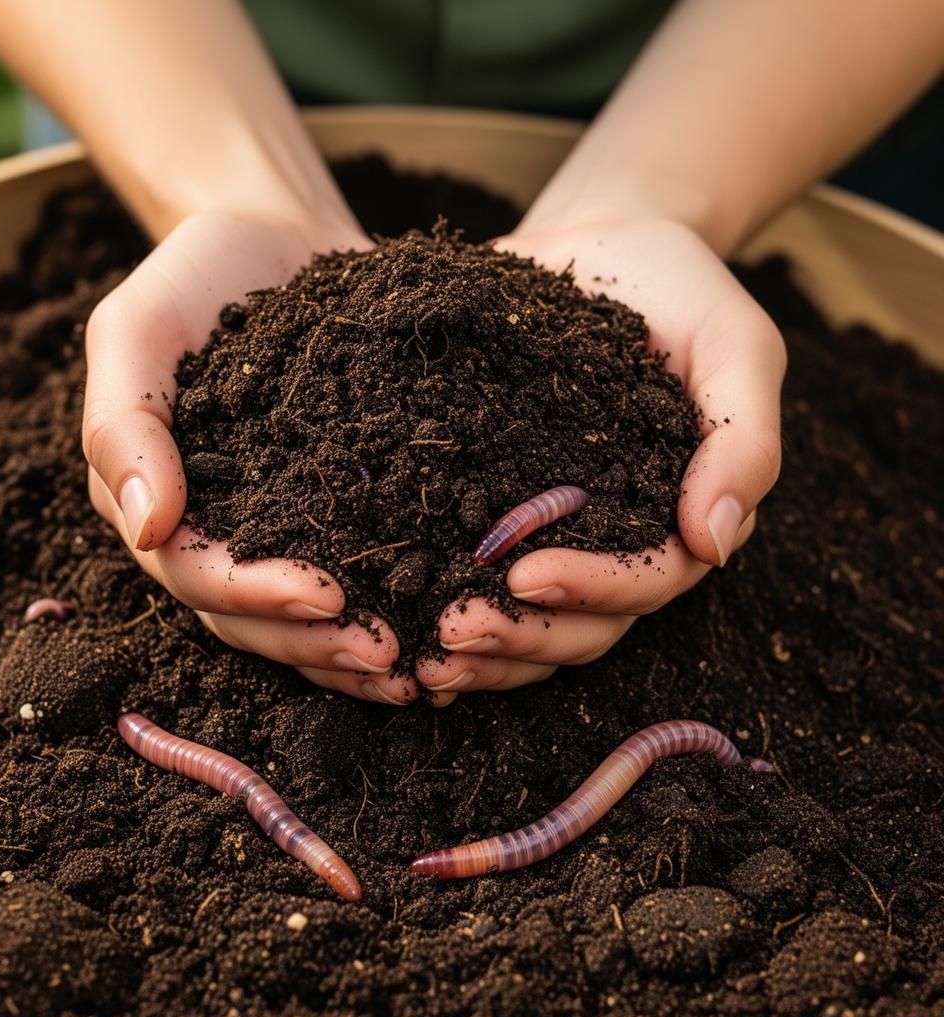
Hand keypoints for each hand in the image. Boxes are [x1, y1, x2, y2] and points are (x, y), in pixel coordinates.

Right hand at [83, 210, 417, 704]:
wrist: (273, 236)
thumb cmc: (197, 277)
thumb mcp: (136, 329)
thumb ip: (124, 424)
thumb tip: (146, 525)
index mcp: (159, 500)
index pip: (193, 572)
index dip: (254, 596)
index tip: (327, 596)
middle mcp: (214, 526)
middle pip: (249, 616)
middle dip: (314, 642)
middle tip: (387, 657)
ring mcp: (275, 523)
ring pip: (300, 615)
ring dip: (351, 648)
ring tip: (415, 667)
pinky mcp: (334, 507)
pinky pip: (353, 571)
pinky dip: (387, 606)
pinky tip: (435, 625)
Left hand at [417, 217, 783, 696]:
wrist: (603, 240)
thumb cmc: (678, 289)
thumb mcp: (734, 345)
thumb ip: (744, 438)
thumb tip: (715, 542)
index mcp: (678, 512)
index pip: (648, 580)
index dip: (593, 589)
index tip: (525, 577)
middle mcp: (618, 535)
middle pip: (584, 622)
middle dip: (523, 635)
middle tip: (452, 633)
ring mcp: (555, 527)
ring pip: (531, 620)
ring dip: (481, 647)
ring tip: (421, 652)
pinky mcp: (497, 502)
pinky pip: (477, 574)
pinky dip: (442, 605)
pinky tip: (396, 618)